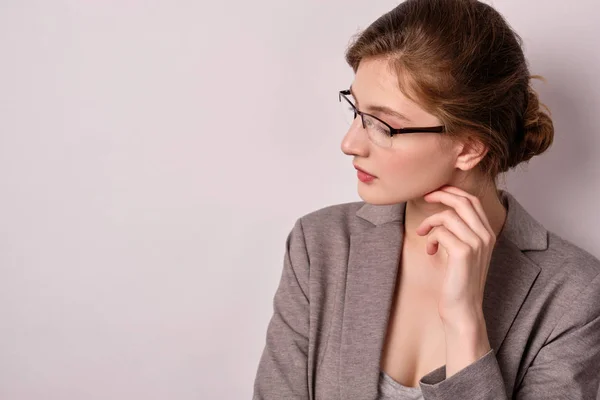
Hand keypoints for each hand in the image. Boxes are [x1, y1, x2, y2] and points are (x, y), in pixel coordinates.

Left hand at [415, 185, 495, 375]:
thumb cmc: (458, 280)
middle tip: (424, 197)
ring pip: (448, 216)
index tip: (435, 191)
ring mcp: (476, 243)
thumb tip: (442, 211)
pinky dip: (430, 238)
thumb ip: (459, 231)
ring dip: (430, 222)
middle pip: (463, 201)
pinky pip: (440, 232)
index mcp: (488, 233)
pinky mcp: (463, 252)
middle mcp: (486, 236)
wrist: (463, 308)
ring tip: (423, 234)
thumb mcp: (462, 251)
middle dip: (441, 195)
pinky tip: (430, 251)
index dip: (453, 191)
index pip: (473, 200)